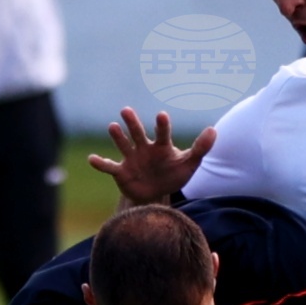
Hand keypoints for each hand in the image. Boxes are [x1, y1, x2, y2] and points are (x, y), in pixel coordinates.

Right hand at [89, 107, 214, 205]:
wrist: (156, 194)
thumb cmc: (174, 175)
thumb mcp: (189, 164)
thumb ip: (200, 148)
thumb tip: (214, 130)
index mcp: (161, 146)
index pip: (162, 133)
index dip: (162, 125)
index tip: (161, 115)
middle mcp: (144, 148)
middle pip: (137, 133)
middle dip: (132, 123)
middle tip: (126, 110)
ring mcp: (131, 159)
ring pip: (123, 146)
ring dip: (118, 137)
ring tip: (113, 127)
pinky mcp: (121, 172)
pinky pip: (109, 167)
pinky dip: (100, 163)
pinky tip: (92, 159)